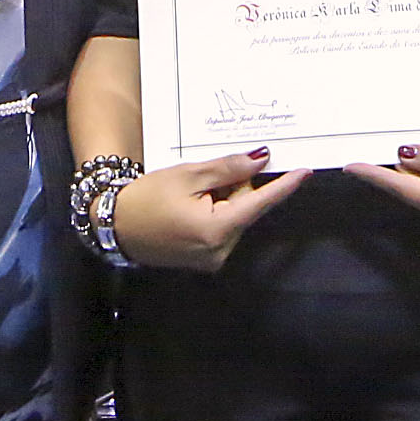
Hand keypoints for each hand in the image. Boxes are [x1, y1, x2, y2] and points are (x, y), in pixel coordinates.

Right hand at [113, 149, 305, 271]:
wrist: (114, 225)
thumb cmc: (146, 198)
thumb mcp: (188, 175)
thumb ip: (229, 168)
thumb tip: (260, 160)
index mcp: (216, 230)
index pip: (259, 203)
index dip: (284, 186)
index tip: (305, 172)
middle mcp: (219, 251)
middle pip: (245, 208)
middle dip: (233, 188)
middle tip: (203, 179)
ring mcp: (212, 259)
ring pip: (235, 218)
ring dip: (222, 201)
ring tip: (189, 195)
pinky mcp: (205, 261)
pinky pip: (223, 230)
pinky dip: (215, 214)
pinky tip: (190, 208)